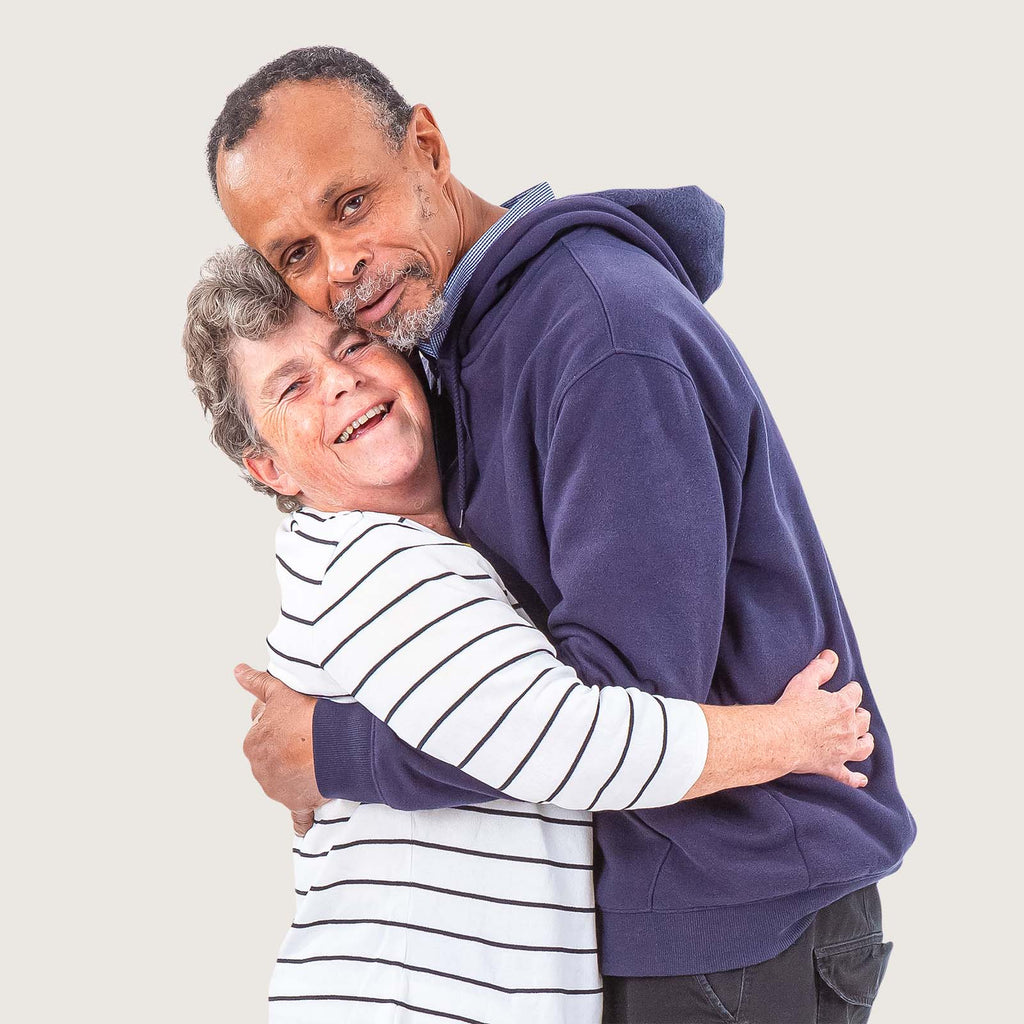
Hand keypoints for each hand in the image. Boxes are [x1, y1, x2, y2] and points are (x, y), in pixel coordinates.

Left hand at [236, 664, 324, 834]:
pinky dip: (302, 820)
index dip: (281, 722)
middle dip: (287, 748)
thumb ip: (257, 683)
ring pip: (285, 780)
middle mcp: (260, 769)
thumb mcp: (280, 692)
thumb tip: (237, 671)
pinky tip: (305, 826)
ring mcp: (279, 789)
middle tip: (309, 735)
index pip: (262, 731)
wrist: (335, 743)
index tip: (296, 719)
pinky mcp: (298, 804)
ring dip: (297, 773)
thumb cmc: (308, 716)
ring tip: (319, 757)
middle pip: (273, 756)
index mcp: (253, 743)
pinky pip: (298, 816)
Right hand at [774, 650, 873, 787]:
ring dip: (866, 741)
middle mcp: (849, 728)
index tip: (846, 689)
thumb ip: (820, 668)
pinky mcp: (833, 767)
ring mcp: (843, 750)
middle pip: (863, 720)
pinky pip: (849, 776)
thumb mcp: (804, 682)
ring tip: (865, 739)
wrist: (780, 738)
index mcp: (843, 706)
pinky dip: (856, 779)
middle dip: (859, 715)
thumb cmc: (790, 709)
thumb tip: (831, 655)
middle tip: (852, 713)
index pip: (854, 694)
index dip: (850, 690)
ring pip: (864, 747)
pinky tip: (861, 780)